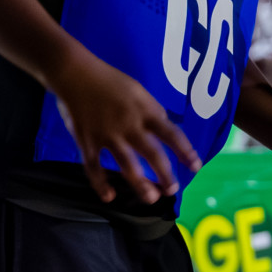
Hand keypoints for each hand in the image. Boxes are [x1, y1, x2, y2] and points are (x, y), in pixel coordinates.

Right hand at [49, 51, 199, 203]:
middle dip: (165, 174)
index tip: (196, 167)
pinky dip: (100, 183)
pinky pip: (93, 167)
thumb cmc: (110, 82)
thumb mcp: (139, 91)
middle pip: (153, 154)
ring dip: (140, 184)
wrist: (75, 74)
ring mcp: (108, 135)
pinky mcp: (87, 141)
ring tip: (151, 198)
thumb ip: (151, 112)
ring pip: (127, 165)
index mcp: (146, 111)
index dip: (186, 152)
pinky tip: (109, 196)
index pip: (172, 134)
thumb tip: (165, 130)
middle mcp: (130, 125)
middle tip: (172, 190)